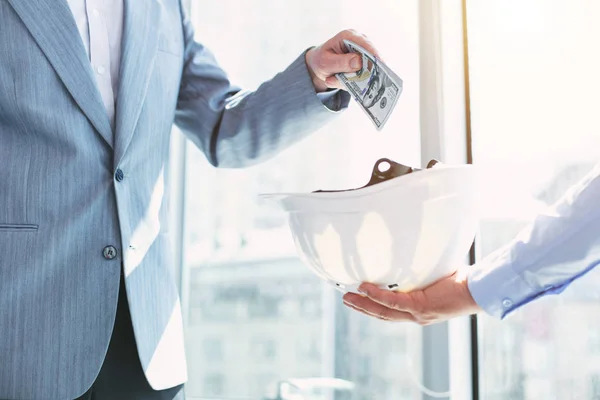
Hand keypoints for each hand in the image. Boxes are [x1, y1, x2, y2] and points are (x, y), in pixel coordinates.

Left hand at [305, 29, 380, 92]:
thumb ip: (341, 63)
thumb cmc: (321, 61)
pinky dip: (356, 81)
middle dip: (365, 72)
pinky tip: (343, 80)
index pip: (364, 44)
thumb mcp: (326, 63)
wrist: (319, 65)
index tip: (378, 67)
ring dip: (357, 79)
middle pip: (371, 56)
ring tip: (336, 80)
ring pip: (369, 67)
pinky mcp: (364, 62)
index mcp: (348, 36)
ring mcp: (363, 52)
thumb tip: (359, 62)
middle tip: (355, 82)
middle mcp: (358, 41)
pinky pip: (366, 73)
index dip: (372, 55)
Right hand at [342, 272, 481, 324]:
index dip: (374, 306)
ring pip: (384, 311)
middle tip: (346, 300)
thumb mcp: (435, 275)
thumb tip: (413, 248)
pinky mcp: (420, 307)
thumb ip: (422, 269)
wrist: (478, 289)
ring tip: (348, 297)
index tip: (360, 298)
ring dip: (364, 304)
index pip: (392, 310)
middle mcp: (417, 316)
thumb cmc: (462, 280)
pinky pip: (393, 301)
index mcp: (419, 310)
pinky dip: (377, 295)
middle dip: (363, 308)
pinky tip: (364, 288)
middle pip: (383, 314)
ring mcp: (418, 314)